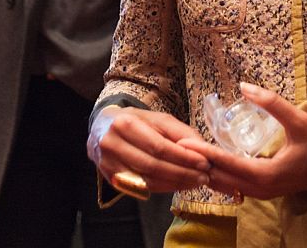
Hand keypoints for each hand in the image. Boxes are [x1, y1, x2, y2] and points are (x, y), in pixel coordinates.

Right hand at [87, 106, 211, 193]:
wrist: (102, 128)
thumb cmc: (135, 121)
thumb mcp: (157, 118)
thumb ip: (180, 132)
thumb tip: (202, 148)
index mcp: (125, 124)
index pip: (158, 146)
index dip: (183, 157)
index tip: (204, 162)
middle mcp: (113, 145)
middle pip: (153, 165)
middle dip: (182, 173)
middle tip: (204, 176)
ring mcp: (109, 164)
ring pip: (147, 180)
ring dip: (175, 183)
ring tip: (195, 182)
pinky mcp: (111, 179)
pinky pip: (142, 188)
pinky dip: (163, 188)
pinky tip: (178, 185)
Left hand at [179, 83, 306, 199]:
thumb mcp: (300, 119)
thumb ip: (273, 102)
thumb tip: (245, 86)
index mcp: (266, 174)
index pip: (226, 163)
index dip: (203, 152)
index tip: (182, 142)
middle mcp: (260, 189)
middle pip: (220, 177)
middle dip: (197, 162)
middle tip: (174, 146)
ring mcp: (262, 194)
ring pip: (225, 184)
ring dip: (205, 169)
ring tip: (183, 154)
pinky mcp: (263, 191)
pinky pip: (233, 185)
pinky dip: (217, 174)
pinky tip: (206, 162)